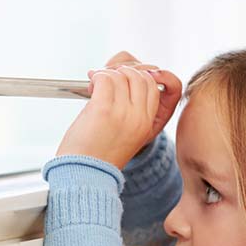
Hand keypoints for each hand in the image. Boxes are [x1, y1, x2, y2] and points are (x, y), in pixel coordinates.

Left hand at [56, 51, 182, 168]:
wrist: (84, 176)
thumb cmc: (98, 154)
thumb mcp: (127, 132)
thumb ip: (132, 106)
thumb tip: (125, 71)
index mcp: (150, 123)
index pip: (161, 84)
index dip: (145, 73)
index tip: (129, 74)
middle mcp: (141, 118)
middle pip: (143, 75)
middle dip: (124, 70)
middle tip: (107, 79)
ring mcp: (124, 113)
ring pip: (123, 74)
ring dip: (106, 73)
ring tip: (95, 84)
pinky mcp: (104, 110)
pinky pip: (105, 78)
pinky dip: (96, 76)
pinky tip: (90, 85)